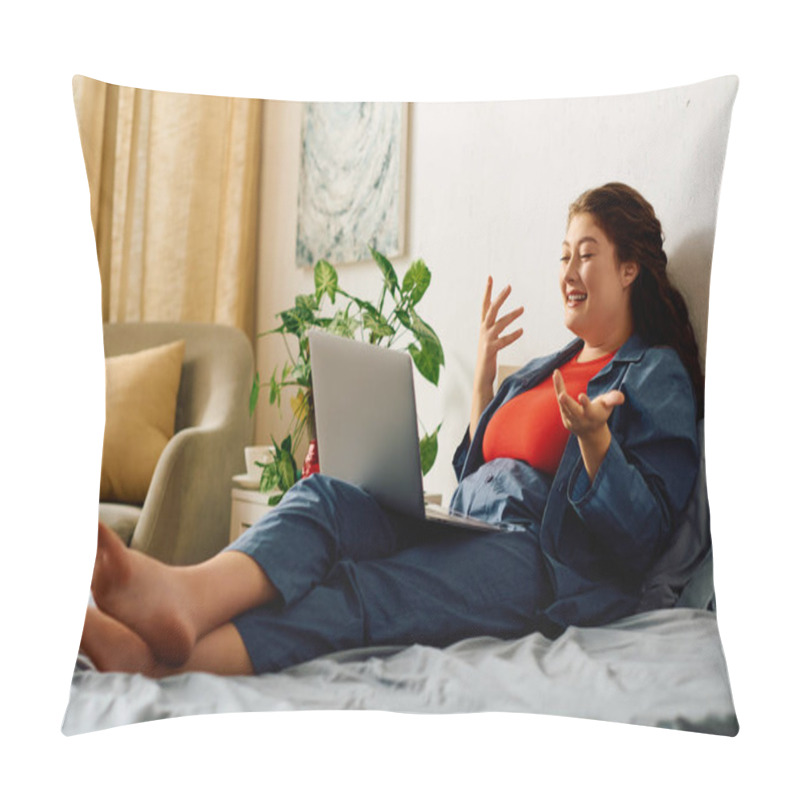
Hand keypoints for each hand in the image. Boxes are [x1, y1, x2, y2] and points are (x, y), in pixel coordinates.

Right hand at [474, 276, 524, 390]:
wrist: (481, 375)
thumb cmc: (488, 357)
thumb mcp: (489, 339)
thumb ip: (494, 329)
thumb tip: (501, 320)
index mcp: (483, 327)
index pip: (485, 305)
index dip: (487, 291)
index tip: (490, 277)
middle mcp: (483, 330)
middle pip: (491, 310)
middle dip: (499, 297)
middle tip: (509, 286)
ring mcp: (486, 340)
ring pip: (499, 323)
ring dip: (511, 315)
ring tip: (523, 309)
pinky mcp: (491, 350)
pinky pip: (503, 340)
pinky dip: (512, 335)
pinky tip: (521, 331)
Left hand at [552, 368, 623, 437]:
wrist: (591, 433)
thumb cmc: (601, 413)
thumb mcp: (608, 406)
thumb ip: (613, 400)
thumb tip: (620, 397)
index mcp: (593, 415)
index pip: (588, 409)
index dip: (585, 403)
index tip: (581, 396)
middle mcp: (581, 419)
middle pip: (573, 410)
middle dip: (567, 403)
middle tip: (561, 395)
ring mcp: (571, 420)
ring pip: (564, 404)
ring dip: (559, 389)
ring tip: (556, 374)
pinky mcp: (565, 418)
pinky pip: (560, 403)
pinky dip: (558, 389)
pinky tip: (556, 375)